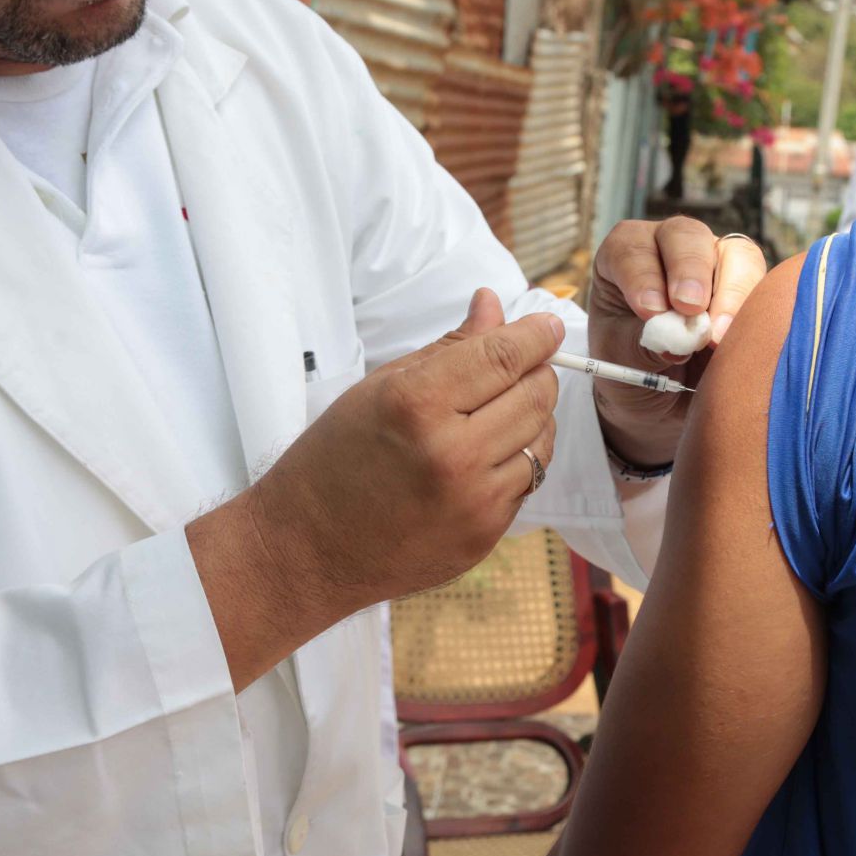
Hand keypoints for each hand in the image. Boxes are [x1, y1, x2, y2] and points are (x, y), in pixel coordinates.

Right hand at [188, 289, 561, 689]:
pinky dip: (518, 459)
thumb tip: (493, 305)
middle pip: (535, 394)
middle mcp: (453, 452)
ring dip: (533, 417)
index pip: (504, 356)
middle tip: (521, 364)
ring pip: (542, 439)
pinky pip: (528, 481)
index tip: (547, 324)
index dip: (535, 333)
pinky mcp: (485, 535)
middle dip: (537, 371)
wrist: (308, 549)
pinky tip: (485, 454)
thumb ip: (449, 347)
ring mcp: (474, 500)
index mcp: (418, 404)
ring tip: (499, 410)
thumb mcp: (380, 387)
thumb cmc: (335, 458)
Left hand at [587, 219, 767, 466]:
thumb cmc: (632, 373)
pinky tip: (745, 341)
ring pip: (736, 255)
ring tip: (718, 338)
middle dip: (690, 269)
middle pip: (687, 236)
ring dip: (732, 293)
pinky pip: (766, 289)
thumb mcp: (623, 363)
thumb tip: (680, 338)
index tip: (650, 310)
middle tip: (690, 308)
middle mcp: (671, 250)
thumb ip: (643, 345)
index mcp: (625, 257)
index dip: (641, 274)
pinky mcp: (750, 291)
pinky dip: (758, 313)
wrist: (661, 404)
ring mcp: (716, 266)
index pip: (631, 248)